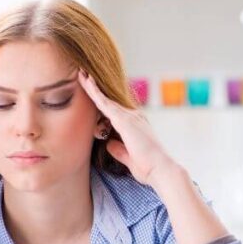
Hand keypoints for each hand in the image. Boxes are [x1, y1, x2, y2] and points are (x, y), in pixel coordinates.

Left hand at [78, 71, 175, 185]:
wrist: (161, 169)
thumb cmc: (149, 168)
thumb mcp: (129, 158)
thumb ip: (119, 150)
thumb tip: (109, 144)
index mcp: (136, 125)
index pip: (115, 111)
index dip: (103, 102)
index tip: (92, 94)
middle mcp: (134, 117)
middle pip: (110, 101)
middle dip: (96, 89)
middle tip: (83, 75)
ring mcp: (130, 116)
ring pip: (105, 99)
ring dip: (92, 86)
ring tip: (81, 74)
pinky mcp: (124, 120)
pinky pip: (104, 103)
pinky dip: (94, 92)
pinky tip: (86, 81)